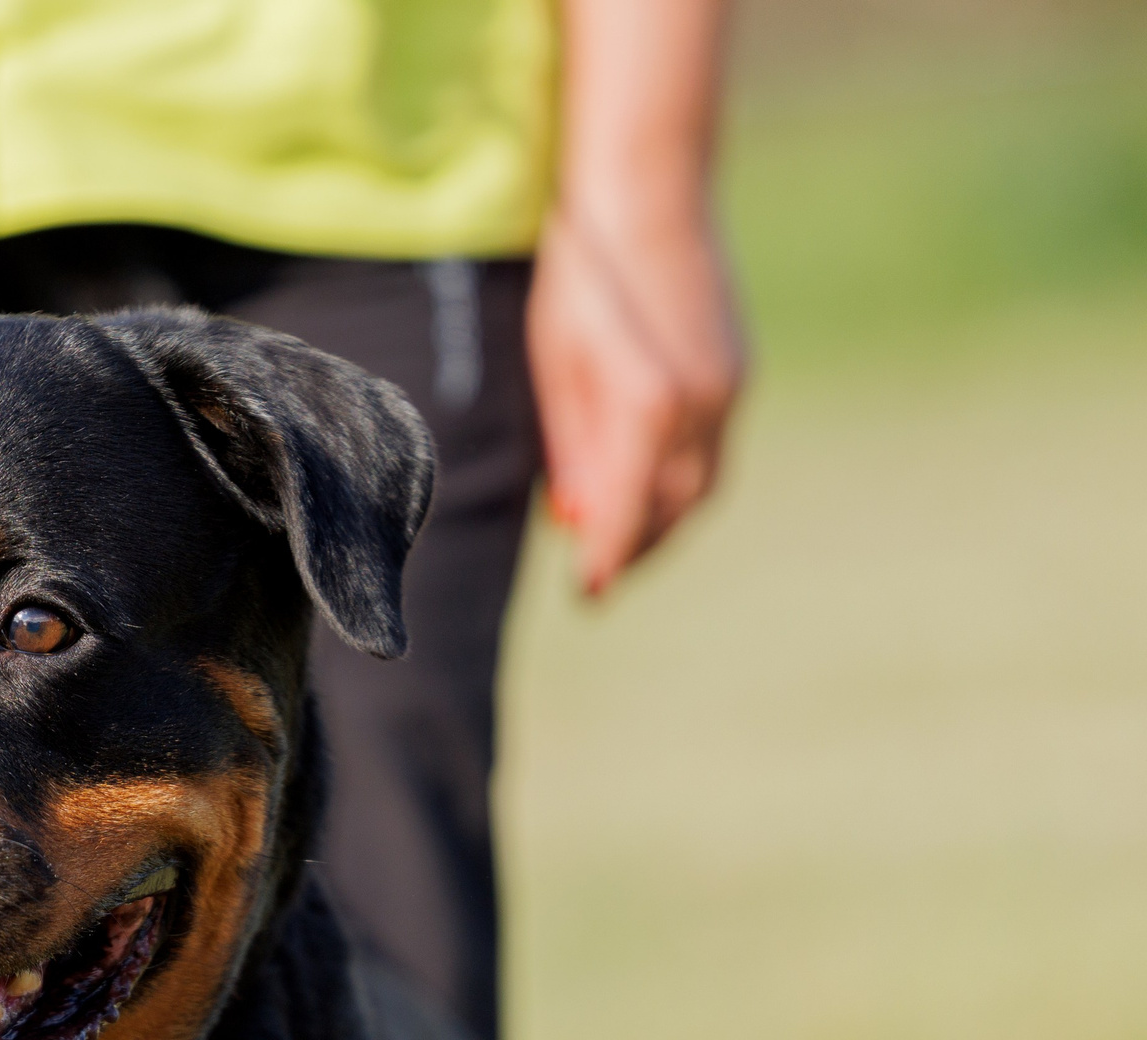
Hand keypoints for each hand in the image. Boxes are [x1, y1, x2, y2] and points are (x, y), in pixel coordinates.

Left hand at [528, 204, 744, 595]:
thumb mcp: (557, 365)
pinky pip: (712, 447)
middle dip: (638, 549)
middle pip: (674, 509)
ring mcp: (729, 386)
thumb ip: (574, 445)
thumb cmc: (581, 274)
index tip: (587, 594)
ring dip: (664, 521)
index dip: (608, 561)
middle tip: (599, 578)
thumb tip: (580, 519)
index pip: (628, 514)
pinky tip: (647, 480)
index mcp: (648, 406)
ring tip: (622, 539)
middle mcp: (701, 404)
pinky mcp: (738, 368)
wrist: (649, 190)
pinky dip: (680, 477)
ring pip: (702, 483)